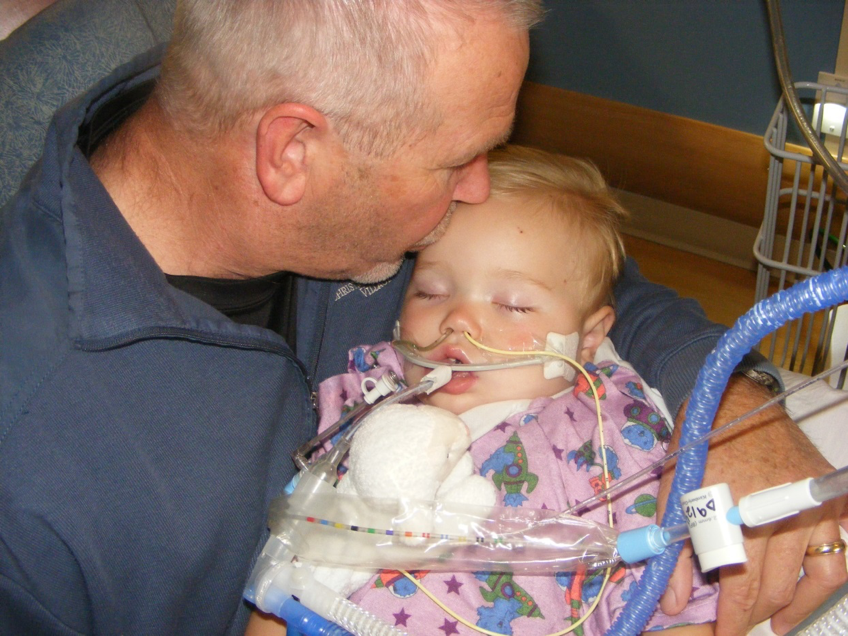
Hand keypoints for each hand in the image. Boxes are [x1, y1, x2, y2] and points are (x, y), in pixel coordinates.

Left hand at [657, 377, 847, 634]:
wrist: (739, 400)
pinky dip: (827, 578)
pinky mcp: (830, 497)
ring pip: (814, 576)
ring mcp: (812, 503)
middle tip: (739, 625)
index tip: (723, 634)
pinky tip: (808, 593)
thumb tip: (674, 603)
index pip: (740, 580)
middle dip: (754, 612)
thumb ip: (675, 549)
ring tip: (777, 623)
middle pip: (774, 584)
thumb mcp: (677, 491)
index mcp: (739, 504)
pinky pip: (842, 551)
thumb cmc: (702, 442)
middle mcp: (782, 507)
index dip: (731, 616)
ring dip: (795, 606)